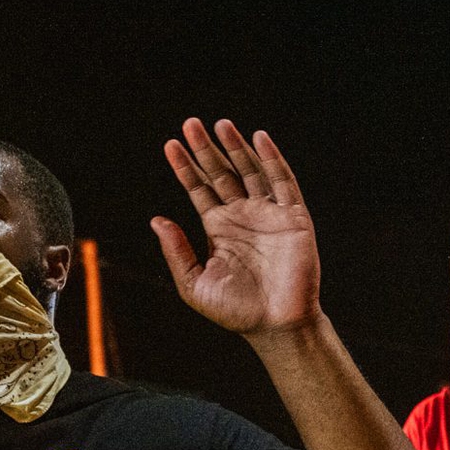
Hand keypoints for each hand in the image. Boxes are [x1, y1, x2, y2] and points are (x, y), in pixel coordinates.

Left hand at [151, 118, 321, 337]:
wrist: (274, 326)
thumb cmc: (235, 310)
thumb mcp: (194, 283)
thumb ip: (176, 252)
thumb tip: (156, 220)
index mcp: (218, 229)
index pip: (199, 189)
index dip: (186, 167)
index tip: (170, 145)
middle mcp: (242, 216)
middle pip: (222, 173)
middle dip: (206, 149)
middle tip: (190, 123)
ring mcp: (268, 214)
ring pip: (250, 171)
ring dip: (235, 147)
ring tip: (219, 124)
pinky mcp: (293, 218)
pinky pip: (283, 182)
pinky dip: (272, 159)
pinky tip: (259, 138)